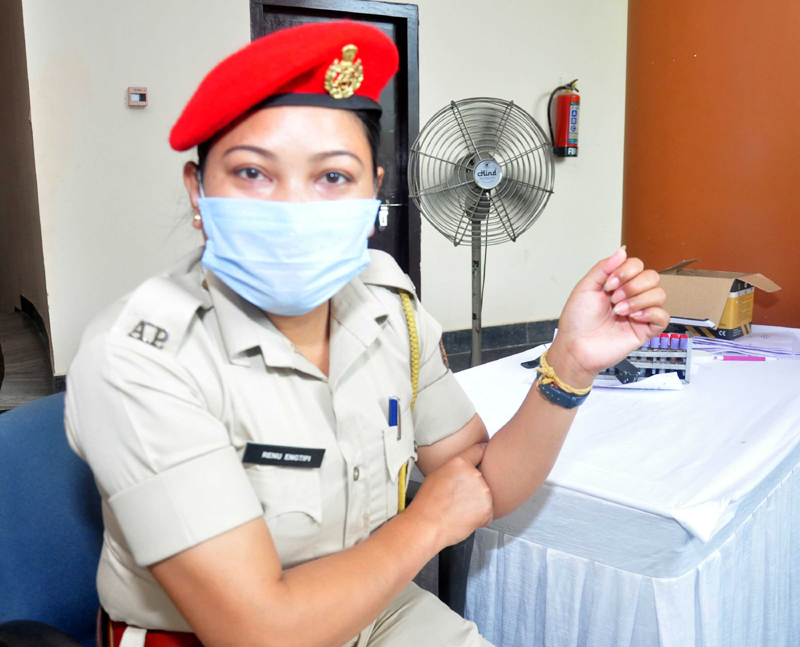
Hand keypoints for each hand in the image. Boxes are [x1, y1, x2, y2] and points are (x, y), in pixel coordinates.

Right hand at [407, 443, 492, 548]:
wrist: (427, 525)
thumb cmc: (428, 503)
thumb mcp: (437, 475)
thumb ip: (455, 468)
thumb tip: (465, 469)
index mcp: (460, 463)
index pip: (480, 450)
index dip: (484, 451)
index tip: (488, 452)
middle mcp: (474, 474)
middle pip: (482, 478)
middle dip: (474, 487)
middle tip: (458, 498)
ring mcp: (483, 491)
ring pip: (485, 496)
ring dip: (477, 503)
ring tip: (459, 509)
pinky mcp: (487, 508)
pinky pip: (487, 512)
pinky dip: (479, 517)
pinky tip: (464, 517)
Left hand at [550, 246, 668, 386]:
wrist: (576, 346)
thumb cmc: (577, 320)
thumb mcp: (586, 287)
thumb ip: (603, 267)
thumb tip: (622, 251)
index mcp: (618, 285)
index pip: (637, 265)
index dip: (626, 271)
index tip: (609, 285)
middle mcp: (631, 296)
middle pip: (652, 277)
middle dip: (633, 286)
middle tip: (614, 299)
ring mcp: (640, 313)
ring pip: (660, 294)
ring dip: (638, 300)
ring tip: (619, 311)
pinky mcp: (646, 330)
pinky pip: (663, 316)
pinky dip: (650, 313)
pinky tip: (633, 318)